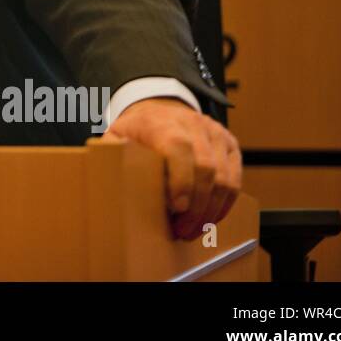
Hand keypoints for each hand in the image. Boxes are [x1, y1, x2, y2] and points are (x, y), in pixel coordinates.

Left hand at [102, 97, 241, 239]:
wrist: (159, 109)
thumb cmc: (136, 131)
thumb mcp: (115, 137)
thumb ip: (111, 155)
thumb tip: (105, 178)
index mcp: (160, 122)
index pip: (178, 147)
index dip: (181, 179)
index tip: (176, 208)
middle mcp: (192, 123)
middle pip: (205, 167)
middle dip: (196, 206)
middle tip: (182, 231)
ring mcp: (214, 132)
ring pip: (224, 177)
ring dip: (211, 210)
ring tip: (193, 230)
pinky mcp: (230, 144)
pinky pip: (235, 179)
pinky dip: (224, 203)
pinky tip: (210, 218)